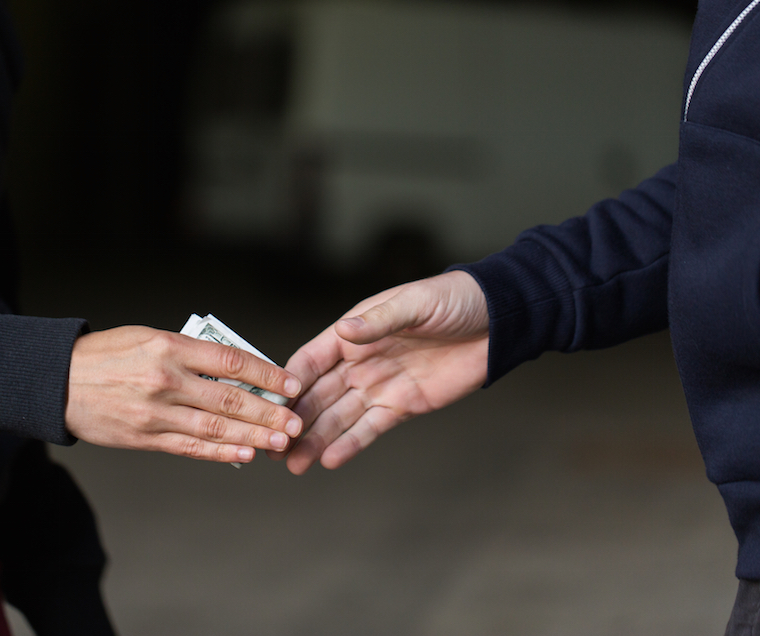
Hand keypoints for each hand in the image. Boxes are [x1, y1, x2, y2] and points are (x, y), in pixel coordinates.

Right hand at [65, 326, 302, 463]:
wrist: (57, 381)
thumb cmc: (107, 354)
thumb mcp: (149, 337)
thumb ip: (191, 354)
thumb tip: (237, 372)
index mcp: (170, 346)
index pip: (232, 361)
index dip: (267, 374)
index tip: (291, 384)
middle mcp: (166, 379)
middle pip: (230, 399)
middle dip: (269, 412)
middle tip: (296, 421)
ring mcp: (155, 412)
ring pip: (215, 428)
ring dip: (253, 437)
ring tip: (281, 442)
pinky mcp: (144, 437)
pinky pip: (190, 448)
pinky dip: (221, 453)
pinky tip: (245, 454)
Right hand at [276, 270, 489, 473]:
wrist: (497, 322)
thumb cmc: (453, 300)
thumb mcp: (415, 303)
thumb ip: (379, 320)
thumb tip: (345, 331)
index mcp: (353, 331)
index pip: (311, 360)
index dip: (288, 382)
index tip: (267, 404)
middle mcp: (359, 361)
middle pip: (318, 394)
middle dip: (295, 420)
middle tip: (271, 445)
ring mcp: (379, 385)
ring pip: (338, 417)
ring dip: (315, 440)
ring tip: (292, 464)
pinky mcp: (402, 406)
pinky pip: (370, 428)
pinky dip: (350, 444)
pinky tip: (328, 461)